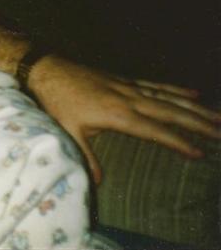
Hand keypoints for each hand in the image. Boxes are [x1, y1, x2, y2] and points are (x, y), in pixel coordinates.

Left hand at [28, 54, 220, 183]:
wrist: (47, 69)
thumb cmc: (56, 102)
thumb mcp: (68, 131)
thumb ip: (85, 156)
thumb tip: (98, 183)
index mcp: (117, 114)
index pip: (155, 131)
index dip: (178, 142)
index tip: (200, 153)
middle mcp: (129, 98)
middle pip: (171, 112)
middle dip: (199, 123)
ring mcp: (128, 87)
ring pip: (169, 97)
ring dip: (195, 107)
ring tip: (219, 117)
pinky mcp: (124, 80)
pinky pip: (156, 85)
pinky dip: (176, 89)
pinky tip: (194, 93)